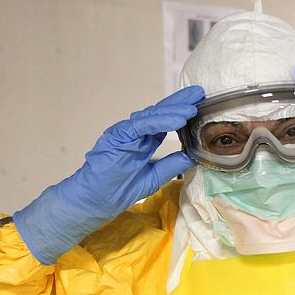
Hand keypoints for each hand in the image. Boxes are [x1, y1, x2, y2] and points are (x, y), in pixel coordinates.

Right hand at [14, 86, 203, 263]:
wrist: (94, 201)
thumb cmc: (118, 190)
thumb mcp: (153, 178)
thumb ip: (171, 165)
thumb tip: (192, 155)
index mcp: (143, 140)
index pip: (165, 122)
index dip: (181, 113)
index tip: (199, 105)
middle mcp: (134, 132)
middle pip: (160, 113)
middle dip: (180, 102)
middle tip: (199, 93)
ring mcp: (125, 132)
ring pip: (152, 116)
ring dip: (173, 110)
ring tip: (192, 106)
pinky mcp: (117, 136)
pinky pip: (142, 125)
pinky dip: (161, 121)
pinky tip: (177, 118)